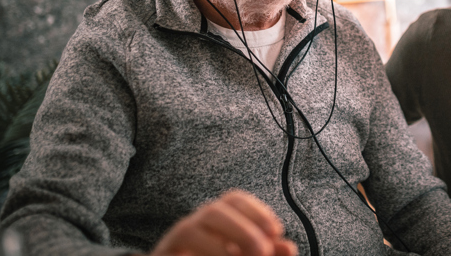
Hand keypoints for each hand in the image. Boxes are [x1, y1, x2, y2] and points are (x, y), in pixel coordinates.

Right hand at [150, 190, 297, 255]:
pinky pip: (175, 248)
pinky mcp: (162, 254)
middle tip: (262, 251)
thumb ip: (267, 252)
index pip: (235, 200)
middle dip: (242, 230)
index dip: (257, 211)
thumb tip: (289, 247)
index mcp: (219, 218)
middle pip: (214, 211)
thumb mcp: (246, 255)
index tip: (276, 230)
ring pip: (189, 230)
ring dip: (217, 247)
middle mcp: (196, 224)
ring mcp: (175, 239)